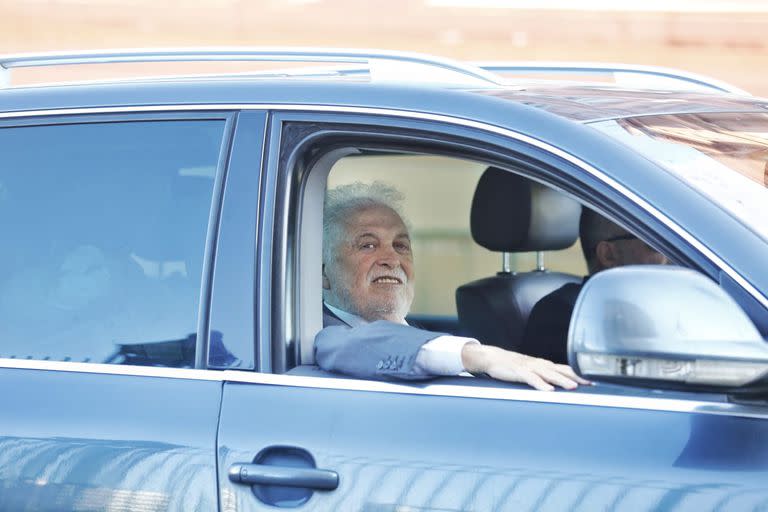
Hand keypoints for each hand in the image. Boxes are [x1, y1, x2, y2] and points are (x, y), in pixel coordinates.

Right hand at [461, 343, 589, 390]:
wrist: (492, 357)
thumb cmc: (513, 366)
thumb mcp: (531, 370)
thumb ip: (544, 376)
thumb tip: (558, 384)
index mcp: (544, 365)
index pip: (566, 368)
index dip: (580, 373)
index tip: (594, 380)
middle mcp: (540, 364)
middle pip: (561, 370)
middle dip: (576, 377)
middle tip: (590, 383)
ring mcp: (529, 367)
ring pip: (549, 374)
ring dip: (562, 381)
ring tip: (573, 387)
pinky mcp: (519, 372)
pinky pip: (532, 379)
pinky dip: (541, 384)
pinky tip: (549, 391)